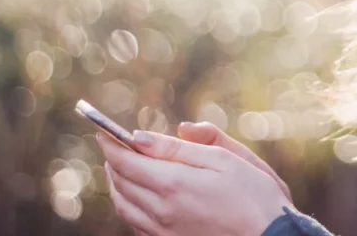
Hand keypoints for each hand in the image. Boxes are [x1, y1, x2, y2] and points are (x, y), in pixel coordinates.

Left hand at [97, 129, 292, 235]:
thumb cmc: (254, 195)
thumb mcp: (224, 159)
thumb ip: (180, 147)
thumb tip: (141, 136)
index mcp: (173, 183)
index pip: (126, 160)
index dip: (111, 143)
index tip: (102, 130)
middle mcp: (161, 210)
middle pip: (120, 182)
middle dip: (113, 160)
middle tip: (112, 144)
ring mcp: (162, 231)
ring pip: (123, 205)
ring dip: (116, 183)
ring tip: (119, 167)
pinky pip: (135, 223)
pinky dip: (127, 205)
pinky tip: (136, 196)